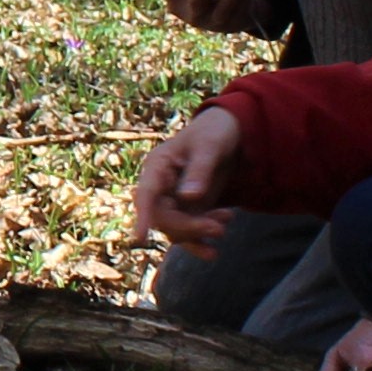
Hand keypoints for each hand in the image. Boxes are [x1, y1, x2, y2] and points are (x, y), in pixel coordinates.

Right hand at [128, 104, 241, 251]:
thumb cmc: (215, 131)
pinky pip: (188, 231)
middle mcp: (161, 185)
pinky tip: (219, 239)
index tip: (139, 238)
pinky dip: (202, 238)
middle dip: (189, 227)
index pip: (146, 193)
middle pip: (163, 217)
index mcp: (158, 166)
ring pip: (176, 228)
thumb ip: (200, 170)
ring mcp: (174, 199)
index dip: (142, 215)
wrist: (232, 132)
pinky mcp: (189, 208)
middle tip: (219, 228)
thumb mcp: (210, 146)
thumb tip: (188, 197)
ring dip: (199, 231)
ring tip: (227, 220)